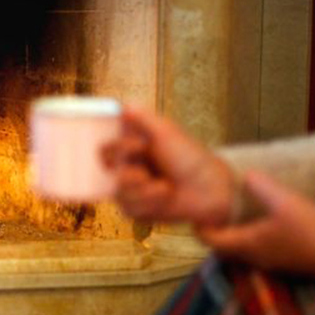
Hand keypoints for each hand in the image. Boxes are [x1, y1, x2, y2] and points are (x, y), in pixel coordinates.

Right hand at [103, 106, 235, 226]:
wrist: (209, 188)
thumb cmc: (190, 157)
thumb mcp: (167, 132)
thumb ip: (144, 118)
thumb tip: (123, 106)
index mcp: (130, 148)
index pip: (105, 149)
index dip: (119, 148)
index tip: (141, 145)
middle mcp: (126, 167)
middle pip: (106, 171)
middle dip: (130, 172)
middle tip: (148, 172)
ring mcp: (129, 190)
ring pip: (118, 192)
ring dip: (146, 190)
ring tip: (166, 187)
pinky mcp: (136, 209)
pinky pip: (128, 209)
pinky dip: (150, 203)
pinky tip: (164, 198)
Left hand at [196, 171, 314, 276]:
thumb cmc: (311, 229)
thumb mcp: (284, 201)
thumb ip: (262, 186)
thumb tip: (246, 175)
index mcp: (247, 244)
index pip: (211, 240)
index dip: (199, 228)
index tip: (195, 214)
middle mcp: (254, 258)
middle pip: (223, 248)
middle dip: (214, 233)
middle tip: (211, 214)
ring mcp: (270, 263)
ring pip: (240, 252)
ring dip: (232, 237)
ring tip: (233, 218)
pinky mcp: (285, 263)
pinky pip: (257, 252)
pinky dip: (249, 240)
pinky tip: (261, 226)